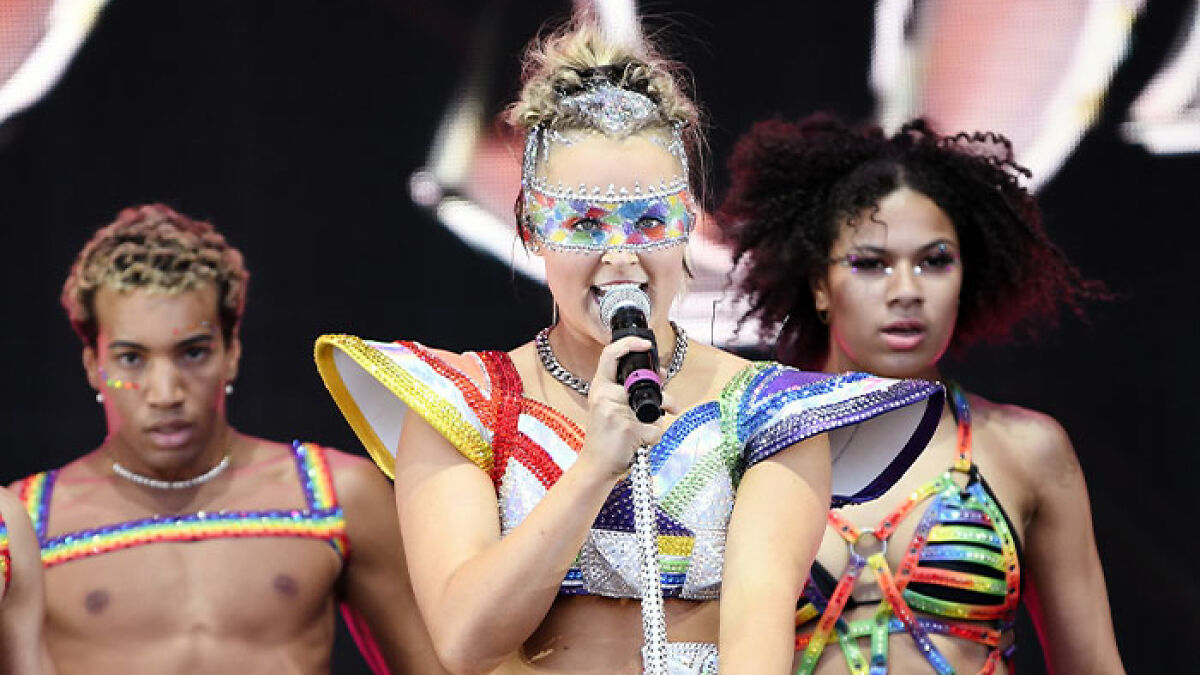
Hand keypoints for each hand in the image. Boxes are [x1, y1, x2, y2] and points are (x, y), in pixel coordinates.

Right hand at [577, 336, 676, 477]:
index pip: (610, 355)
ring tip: (642, 434)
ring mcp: (616, 412)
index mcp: (600, 387)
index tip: (646, 344)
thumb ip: (630, 391)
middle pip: (646, 384)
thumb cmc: (606, 437)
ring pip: (654, 411)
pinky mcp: (629, 429)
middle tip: (671, 406)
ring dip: (655, 423)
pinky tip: (639, 444)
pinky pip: (655, 429)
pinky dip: (653, 438)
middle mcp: (605, 396)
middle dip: (665, 397)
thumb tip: (662, 375)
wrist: (595, 466)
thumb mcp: (610, 407)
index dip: (629, 344)